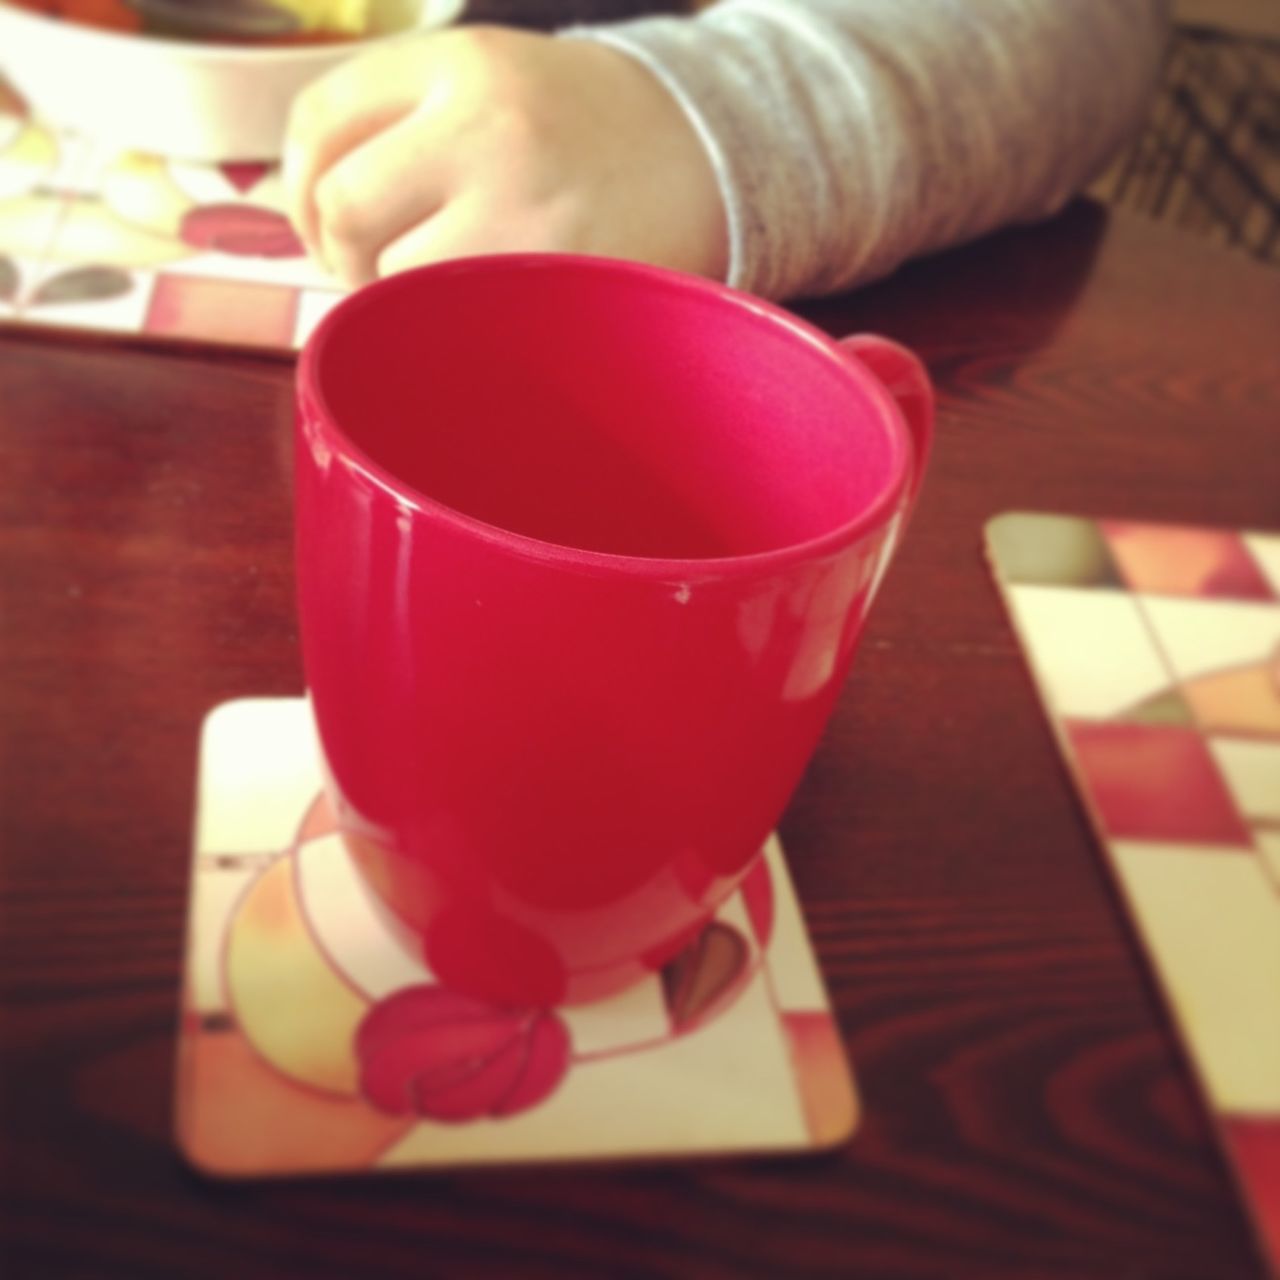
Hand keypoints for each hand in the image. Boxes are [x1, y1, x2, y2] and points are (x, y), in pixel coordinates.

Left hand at [282, 25, 728, 287]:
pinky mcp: (556, 285)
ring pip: (394, 279)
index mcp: (462, 63)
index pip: (320, 119)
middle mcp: (488, 129)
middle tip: (369, 269)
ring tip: (439, 292)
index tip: (315, 220)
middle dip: (338, 251)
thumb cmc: (579, 130)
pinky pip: (456, 326)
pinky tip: (476, 314)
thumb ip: (398, 119)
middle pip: (343, 205)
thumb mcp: (492, 79)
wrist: (707, 154)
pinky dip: (449, 329)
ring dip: (396, 299)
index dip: (296, 185)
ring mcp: (525, 213)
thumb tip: (305, 213)